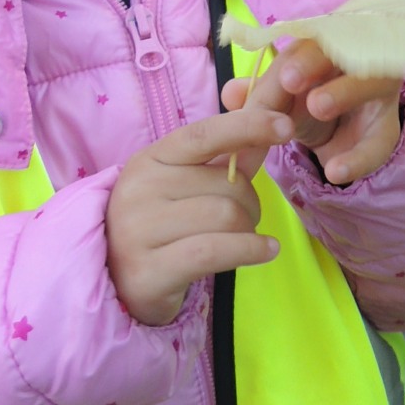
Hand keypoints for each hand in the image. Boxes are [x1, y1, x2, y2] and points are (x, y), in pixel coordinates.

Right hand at [106, 106, 292, 325]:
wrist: (118, 282)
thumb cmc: (163, 225)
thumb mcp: (189, 183)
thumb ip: (230, 156)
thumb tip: (274, 121)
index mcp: (150, 158)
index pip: (204, 134)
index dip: (248, 126)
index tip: (286, 126)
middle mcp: (139, 189)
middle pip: (227, 185)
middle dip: (251, 202)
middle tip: (245, 218)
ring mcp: (138, 231)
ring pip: (226, 217)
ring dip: (249, 229)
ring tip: (242, 238)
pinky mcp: (147, 271)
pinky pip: (215, 251)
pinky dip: (250, 249)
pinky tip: (266, 250)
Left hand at [223, 45, 402, 185]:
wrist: (340, 129)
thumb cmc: (305, 100)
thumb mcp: (280, 99)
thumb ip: (258, 96)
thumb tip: (231, 94)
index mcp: (327, 48)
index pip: (317, 44)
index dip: (303, 58)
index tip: (284, 76)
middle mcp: (357, 61)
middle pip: (346, 48)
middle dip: (317, 63)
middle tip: (291, 81)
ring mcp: (378, 91)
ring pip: (373, 81)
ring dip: (344, 91)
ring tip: (317, 107)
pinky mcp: (387, 129)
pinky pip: (380, 141)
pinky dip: (359, 158)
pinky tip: (336, 172)